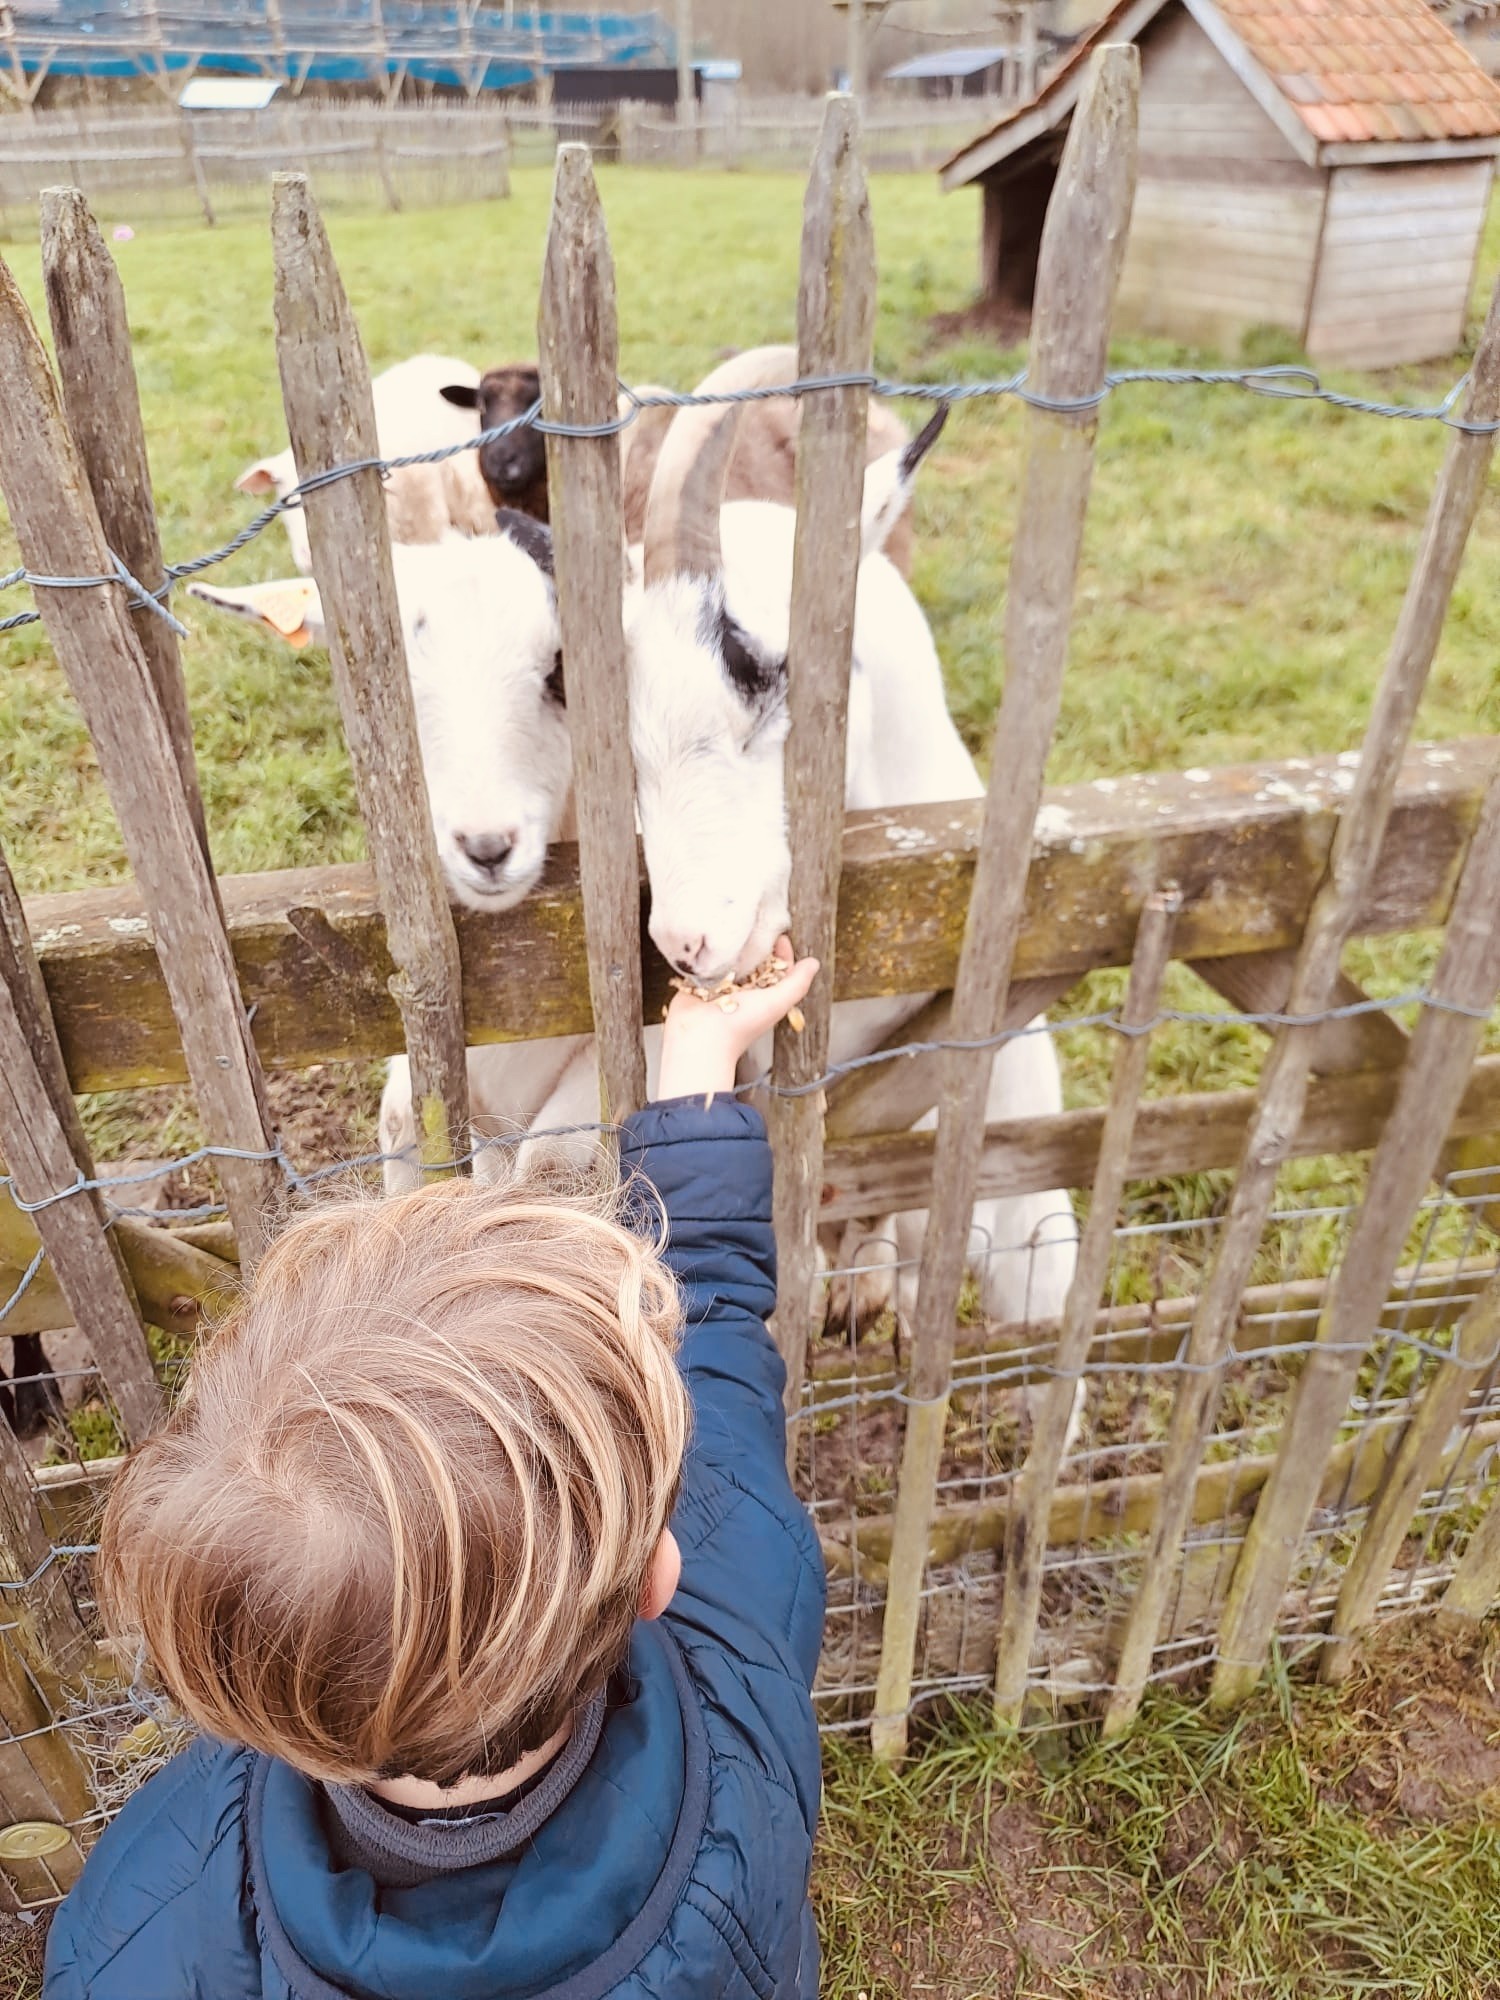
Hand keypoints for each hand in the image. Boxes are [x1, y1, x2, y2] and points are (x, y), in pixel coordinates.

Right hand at [655, 937, 819, 1103]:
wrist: (700, 1038)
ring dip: (730, 946)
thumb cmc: (739, 1026)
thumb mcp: (776, 1003)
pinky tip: (709, 940)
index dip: (780, 952)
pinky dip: (707, 952)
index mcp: (762, 996)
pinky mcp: (697, 983)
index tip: (778, 935)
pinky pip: (704, 963)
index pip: (776, 968)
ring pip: (728, 959)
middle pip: (753, 961)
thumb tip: (813, 964)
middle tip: (754, 925)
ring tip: (732, 928)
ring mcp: (719, 986)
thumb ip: (797, 984)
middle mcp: (742, 991)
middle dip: (755, 944)